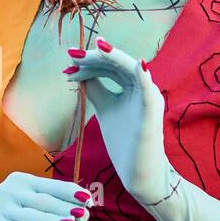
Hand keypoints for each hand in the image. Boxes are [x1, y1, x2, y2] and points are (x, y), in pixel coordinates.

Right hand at [0, 170, 91, 220]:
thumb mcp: (48, 217)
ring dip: (52, 219)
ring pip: (30, 214)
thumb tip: (86, 209)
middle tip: (83, 215)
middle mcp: (7, 189)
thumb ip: (62, 210)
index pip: (50, 186)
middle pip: (42, 200)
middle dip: (64, 208)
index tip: (89, 200)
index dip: (70, 193)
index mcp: (22, 181)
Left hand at [64, 40, 174, 205]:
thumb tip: (80, 71)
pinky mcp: (152, 113)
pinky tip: (138, 64)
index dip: (89, 63)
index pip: (110, 66)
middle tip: (71, 56)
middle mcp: (143, 87)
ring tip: (93, 49)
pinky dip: (144, 76)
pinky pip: (149, 91)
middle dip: (93, 58)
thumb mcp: (104, 108)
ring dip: (112, 57)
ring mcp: (149, 98)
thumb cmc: (123, 139)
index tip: (67, 66)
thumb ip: (96, 89)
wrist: (137, 171)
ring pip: (130, 69)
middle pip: (117, 63)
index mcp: (132, 85)